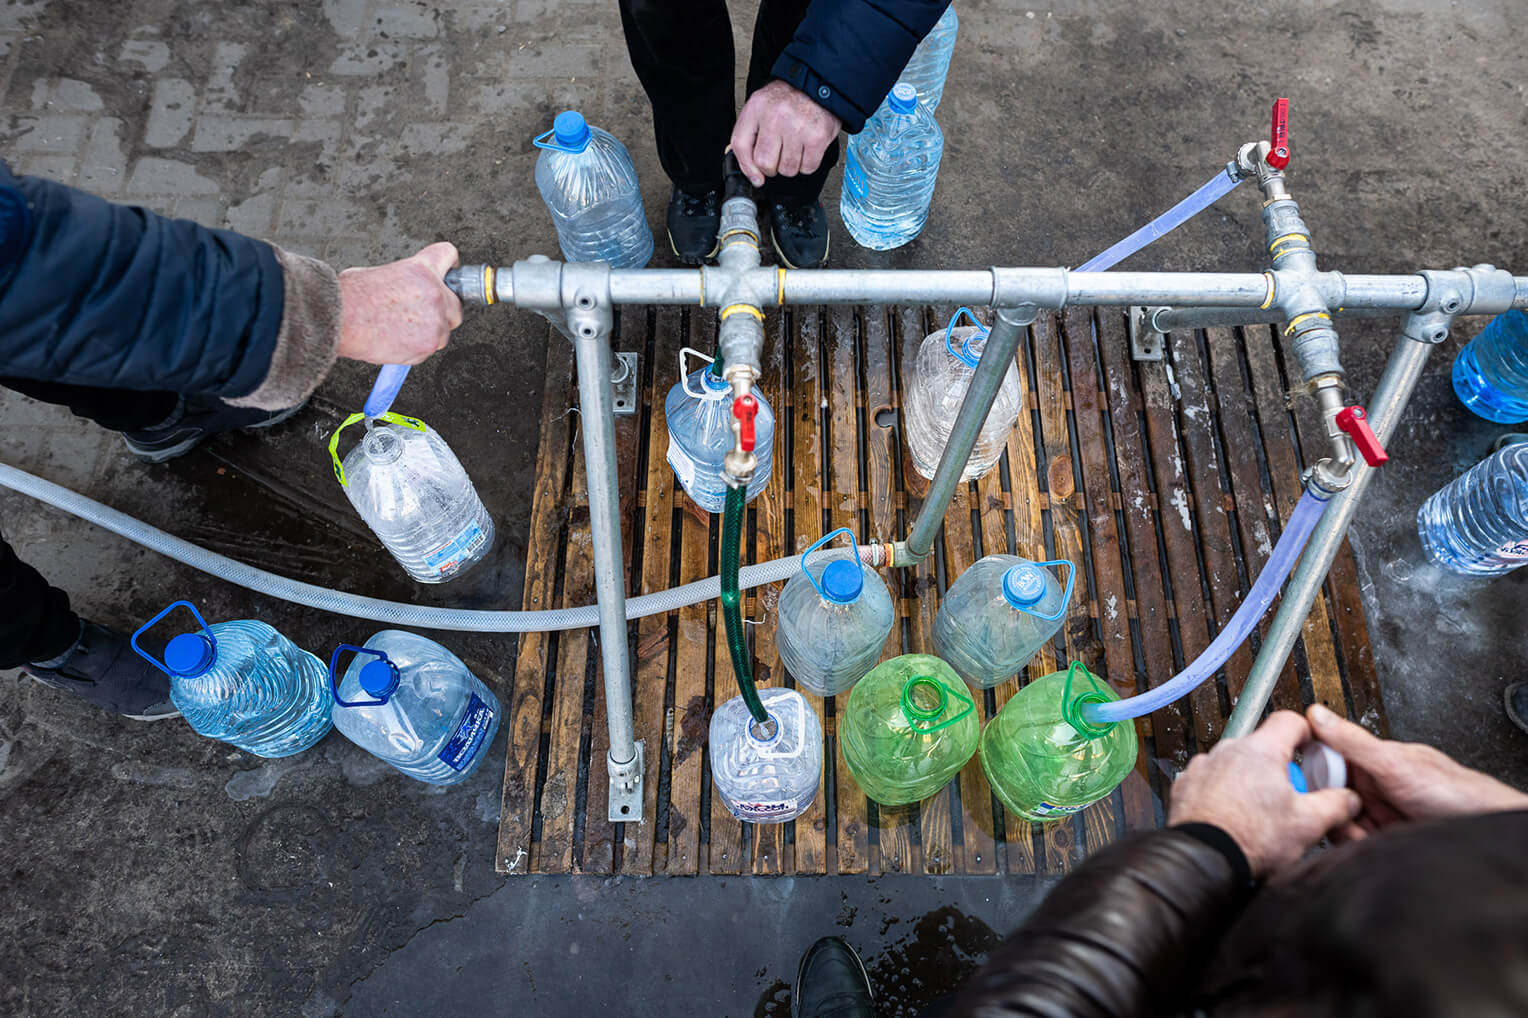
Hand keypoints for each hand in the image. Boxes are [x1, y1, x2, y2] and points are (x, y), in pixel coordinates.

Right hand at [336, 242, 462, 364]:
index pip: (449, 255)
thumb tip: (404, 286)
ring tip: (401, 330)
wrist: (339, 320)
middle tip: (419, 315)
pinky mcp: (429, 343)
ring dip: (429, 332)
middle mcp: (434, 292)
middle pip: (455, 303)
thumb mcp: (377, 273)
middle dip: (441, 311)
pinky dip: (417, 348)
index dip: (448, 267)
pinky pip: (431, 348)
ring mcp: (435, 319)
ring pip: (445, 330)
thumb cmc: (350, 297)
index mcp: (421, 268)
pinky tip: (397, 341)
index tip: (449, 275)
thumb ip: (403, 279)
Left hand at [730, 80, 841, 187]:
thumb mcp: (760, 108)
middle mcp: (776, 116)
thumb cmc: (788, 99)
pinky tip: (807, 148)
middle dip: (772, 167)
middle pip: (765, 163)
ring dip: (791, 165)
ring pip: (787, 169)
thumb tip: (754, 175)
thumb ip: (749, 136)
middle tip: (779, 155)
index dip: (747, 167)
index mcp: (757, 108)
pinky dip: (808, 164)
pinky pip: (807, 167)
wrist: (818, 84)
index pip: (741, 145)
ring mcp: (797, 127)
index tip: (756, 176)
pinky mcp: (817, 137)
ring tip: (795, 146)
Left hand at [1168, 711, 1360, 878]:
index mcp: (1260, 751)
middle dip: (1279, 768)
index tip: (1313, 747)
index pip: (1289, 721)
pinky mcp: (1186, 785)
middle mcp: (1227, 751)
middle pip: (1263, 748)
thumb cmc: (1248, 840)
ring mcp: (1203, 767)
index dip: (1307, 732)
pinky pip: (1213, 780)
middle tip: (1291, 797)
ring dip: (1250, 782)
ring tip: (1260, 814)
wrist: (1203, 860)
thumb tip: (1348, 800)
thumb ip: (1335, 805)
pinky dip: (1224, 793)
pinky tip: (1234, 817)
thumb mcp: (1307, 824)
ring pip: (1236, 765)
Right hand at [1307, 703, 1527, 842]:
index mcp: (1371, 761)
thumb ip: (1352, 741)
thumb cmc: (1453, 793)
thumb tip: (1317, 714)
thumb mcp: (1394, 763)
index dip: (1314, 776)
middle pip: (1329, 798)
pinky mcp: (1384, 839)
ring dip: (1341, 831)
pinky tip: (1364, 846)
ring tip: (1356, 834)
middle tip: (1335, 816)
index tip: (1309, 786)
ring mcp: (1378, 814)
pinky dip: (1354, 846)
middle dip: (1328, 811)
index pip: (1327, 763)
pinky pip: (1356, 843)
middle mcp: (1372, 787)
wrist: (1484, 830)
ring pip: (1340, 822)